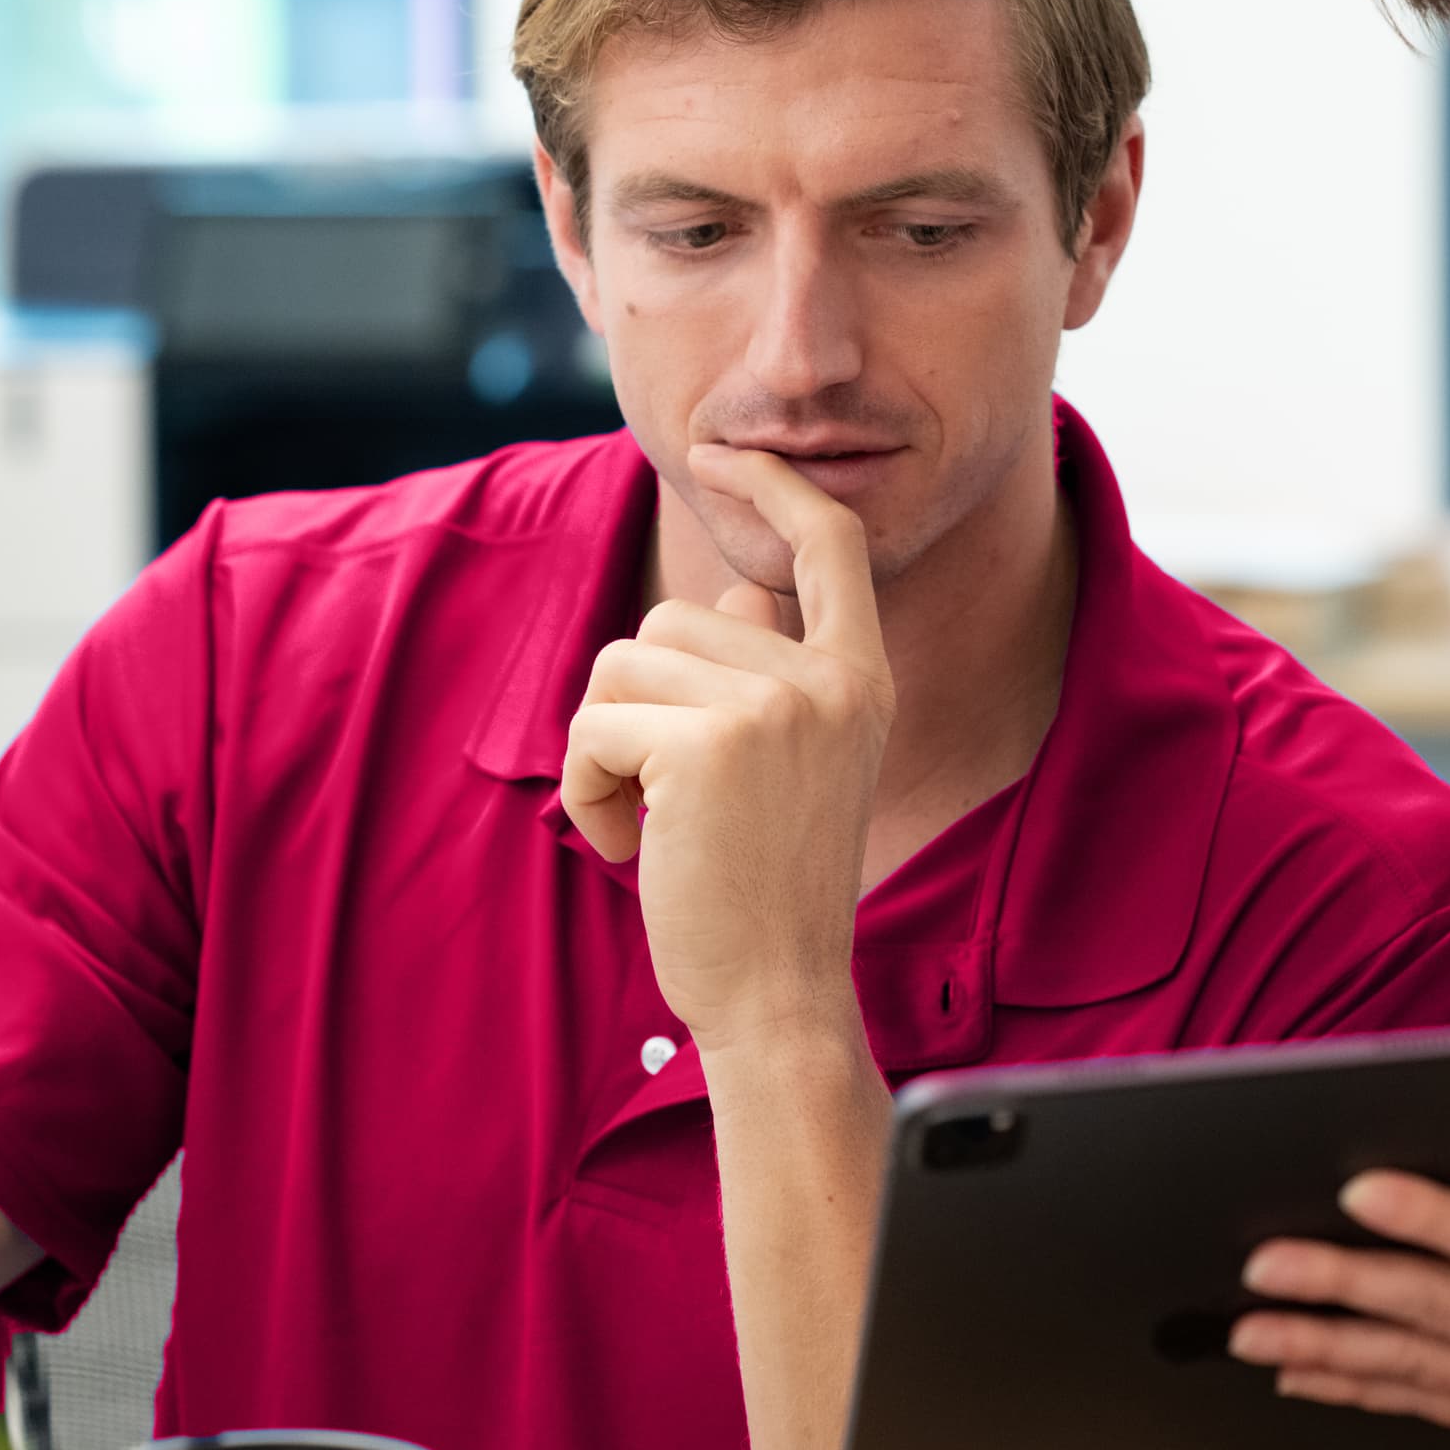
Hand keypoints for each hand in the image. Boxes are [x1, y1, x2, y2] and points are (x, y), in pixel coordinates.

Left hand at [561, 444, 893, 1051]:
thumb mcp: (799, 764)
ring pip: (624, 661)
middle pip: (675, 616)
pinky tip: (625, 846)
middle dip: (636, 703)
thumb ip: (773, 674)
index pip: (830, 544)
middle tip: (658, 798)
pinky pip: (597, 719)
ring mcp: (773, 708)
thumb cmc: (770, 891)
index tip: (723, 452)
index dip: (775, 487)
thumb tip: (733, 596)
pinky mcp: (705, 745)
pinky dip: (586, 783)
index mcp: (862, 681)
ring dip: (605, 744)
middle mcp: (828, 681)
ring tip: (641, 821)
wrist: (779, 997)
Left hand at [1227, 1113, 1449, 1439]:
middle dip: (1340, 1286)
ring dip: (1325, 1351)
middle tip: (1261, 1266)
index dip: (1425, 1215)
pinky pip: (1426, 1403)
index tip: (1354, 1188)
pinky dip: (1357, 1390)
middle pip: (1434, 1310)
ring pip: (1415, 1370)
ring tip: (1250, 1332)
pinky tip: (1296, 1374)